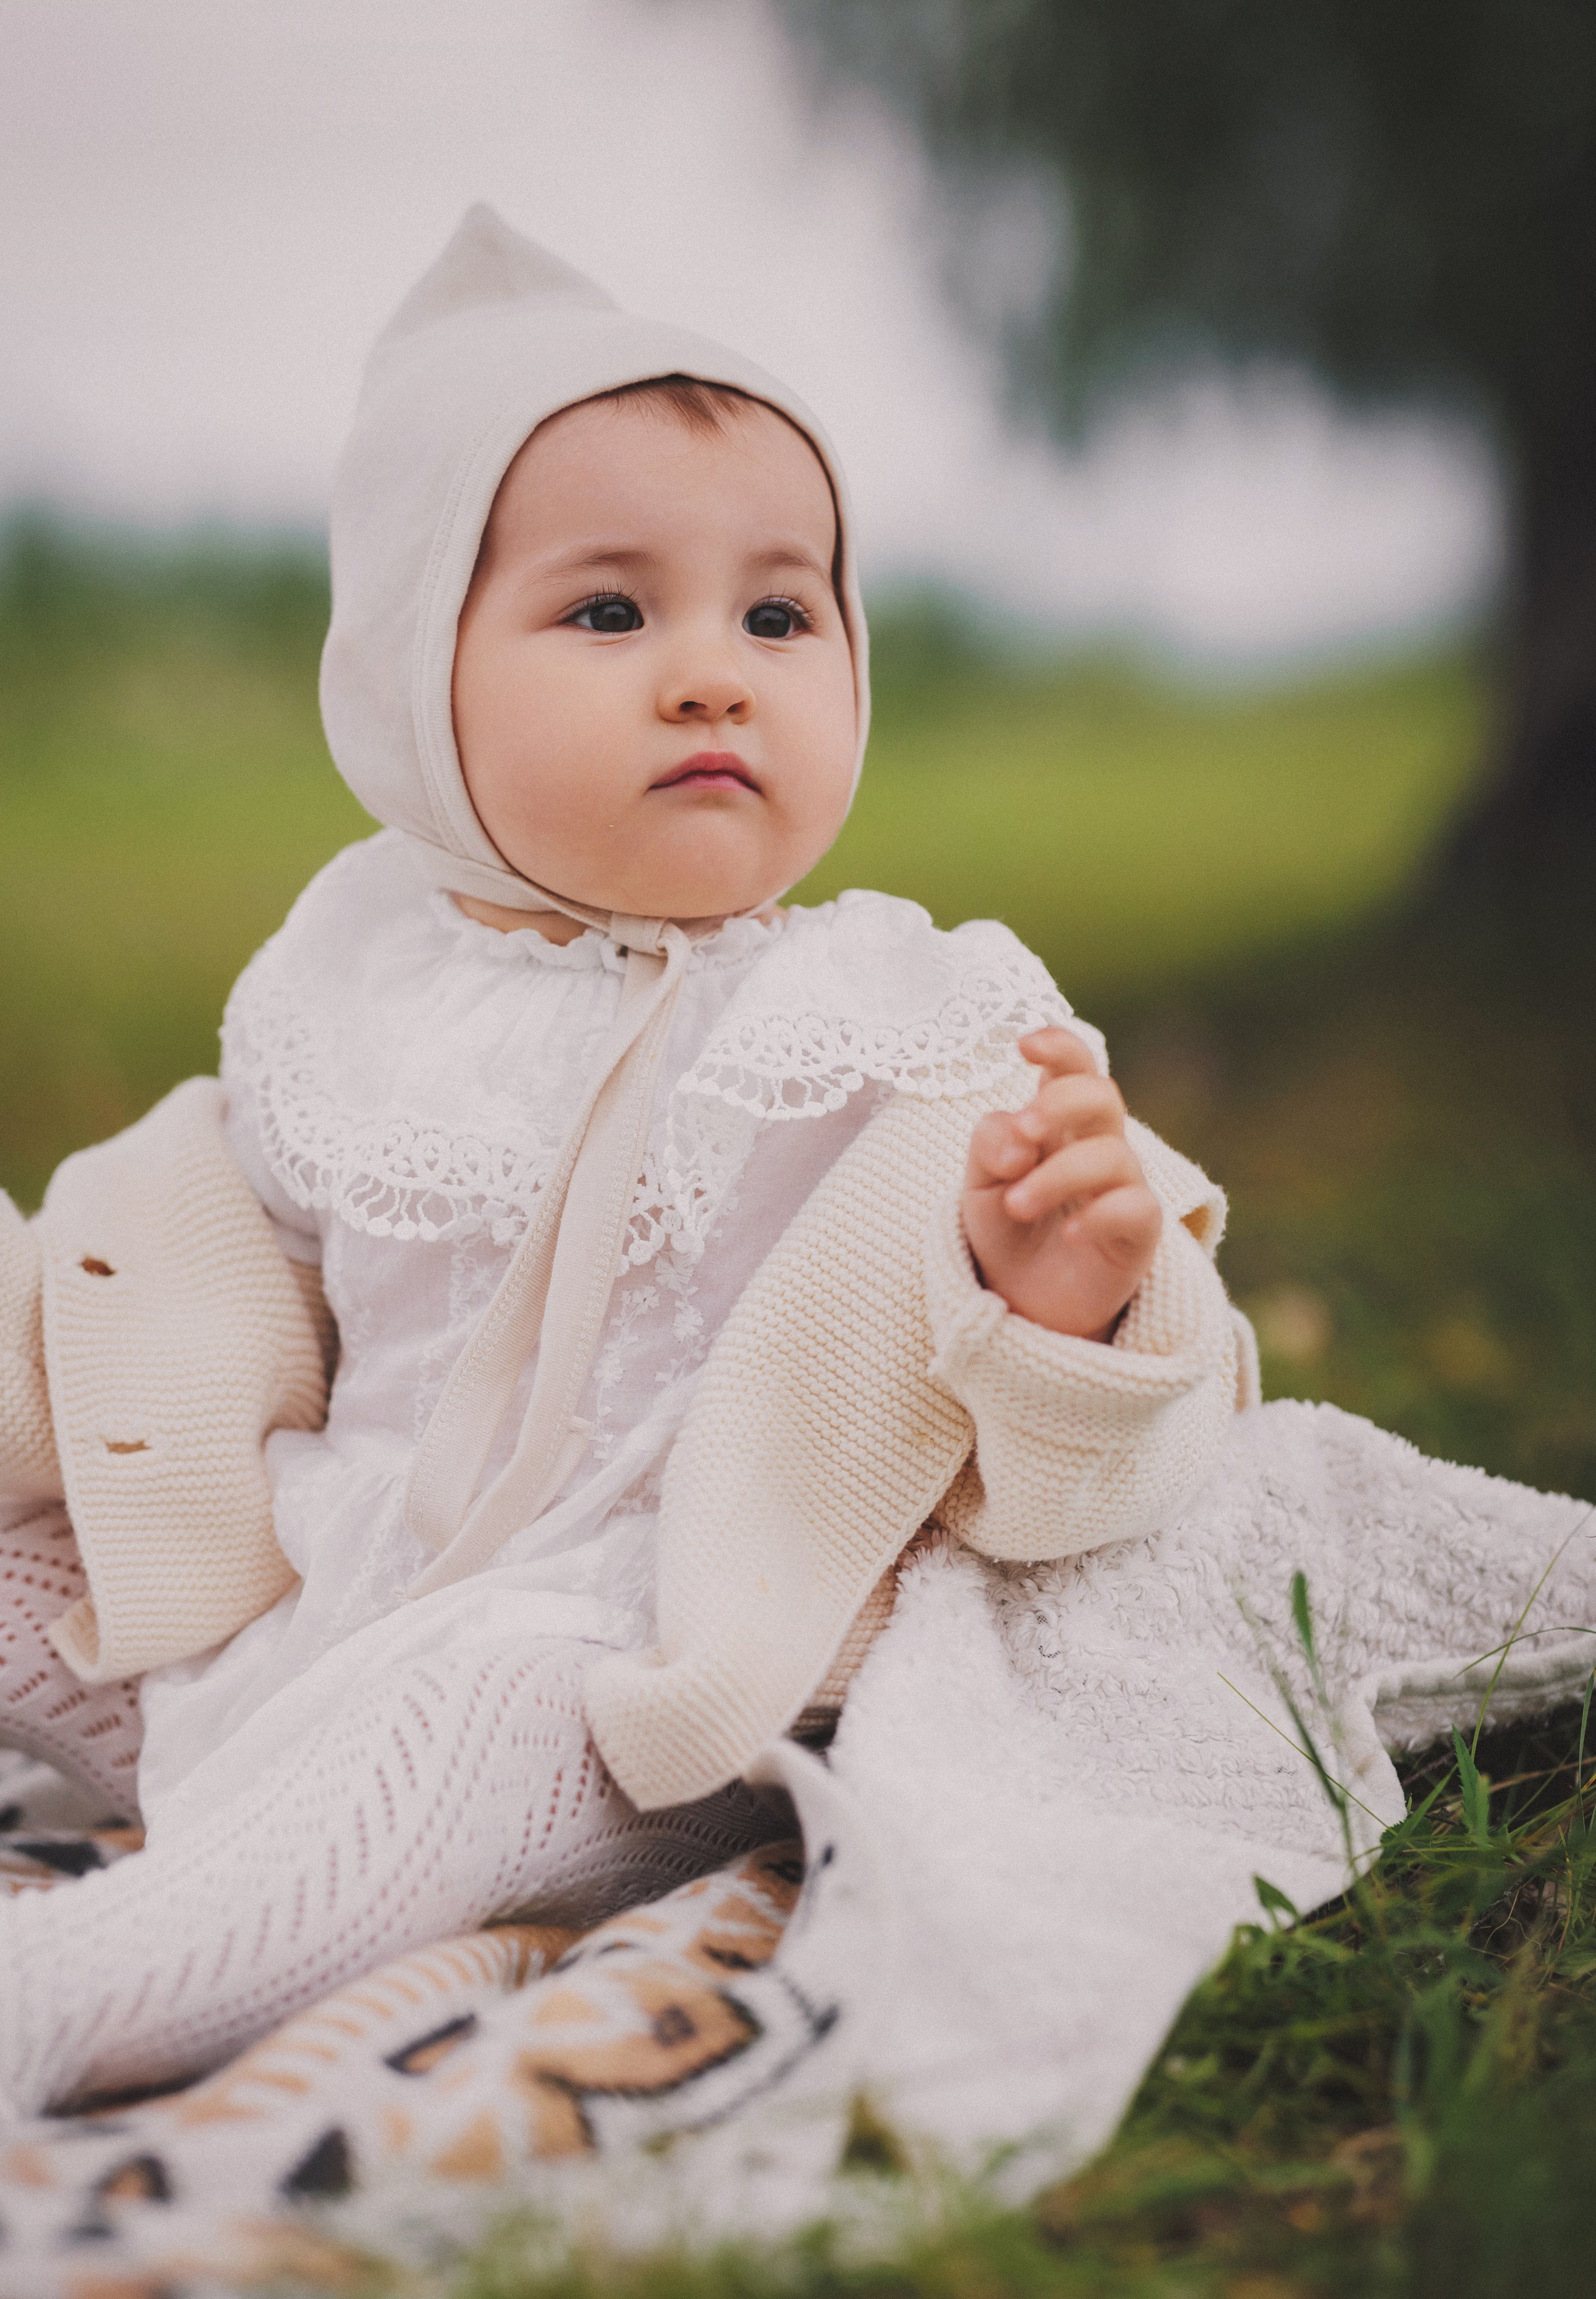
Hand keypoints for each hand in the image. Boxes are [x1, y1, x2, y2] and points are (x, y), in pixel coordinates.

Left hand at [962, 1027, 1160, 1339]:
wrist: (1020, 1302)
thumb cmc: (1007, 1229)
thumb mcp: (978, 1183)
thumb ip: (990, 1146)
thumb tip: (1019, 1141)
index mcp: (1059, 1124)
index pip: (1074, 1067)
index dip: (1060, 1045)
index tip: (1024, 1045)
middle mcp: (1098, 1146)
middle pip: (1104, 1096)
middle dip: (1062, 1103)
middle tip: (1024, 1129)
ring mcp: (1123, 1189)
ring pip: (1113, 1156)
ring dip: (1059, 1175)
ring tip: (1016, 1205)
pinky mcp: (1138, 1236)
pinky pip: (1137, 1208)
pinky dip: (1102, 1215)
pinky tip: (1070, 1234)